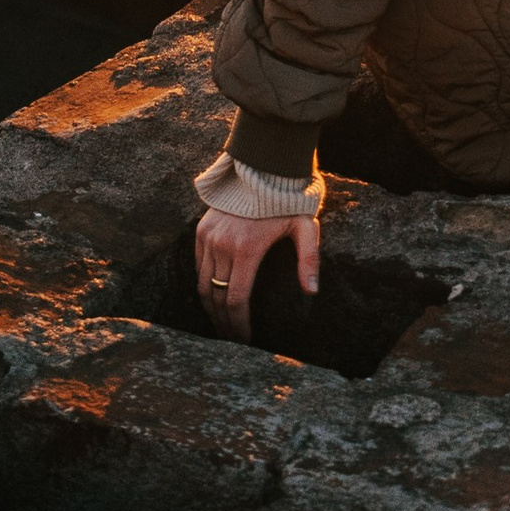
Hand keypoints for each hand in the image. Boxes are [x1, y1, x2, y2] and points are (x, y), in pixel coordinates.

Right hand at [195, 204, 320, 338]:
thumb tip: (311, 291)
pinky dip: (203, 285)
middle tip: (232, 340)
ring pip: (202, 284)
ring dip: (210, 308)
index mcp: (247, 249)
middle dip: (223, 323)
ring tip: (221, 325)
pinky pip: (198, 266)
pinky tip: (213, 298)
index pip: (235, 300)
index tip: (245, 340)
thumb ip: (309, 259)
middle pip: (216, 298)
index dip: (238, 325)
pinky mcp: (201, 230)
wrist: (262, 170)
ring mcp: (209, 237)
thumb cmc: (287, 202)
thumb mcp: (305, 226)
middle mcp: (223, 245)